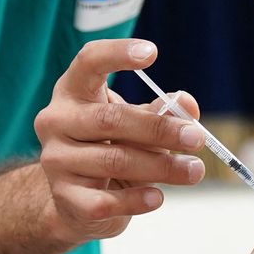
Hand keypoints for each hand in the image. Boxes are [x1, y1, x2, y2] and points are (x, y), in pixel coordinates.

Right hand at [34, 39, 206, 246]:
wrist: (75, 199)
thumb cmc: (110, 148)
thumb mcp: (136, 123)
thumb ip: (162, 112)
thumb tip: (188, 104)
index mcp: (73, 92)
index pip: (88, 62)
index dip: (117, 54)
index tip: (152, 52)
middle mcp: (56, 121)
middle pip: (111, 119)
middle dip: (160, 129)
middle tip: (197, 138)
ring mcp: (56, 160)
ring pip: (114, 160)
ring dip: (161, 166)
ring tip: (193, 170)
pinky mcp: (65, 198)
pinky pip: (105, 201)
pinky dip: (136, 200)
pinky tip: (157, 198)